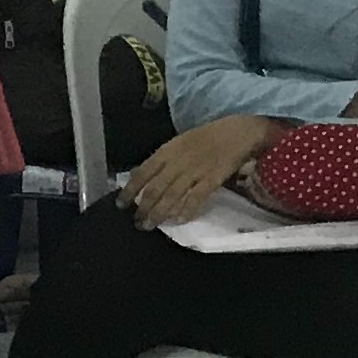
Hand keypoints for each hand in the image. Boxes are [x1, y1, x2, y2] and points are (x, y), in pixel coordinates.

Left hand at [126, 115, 282, 227]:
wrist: (237, 132)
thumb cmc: (205, 137)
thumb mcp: (177, 144)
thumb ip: (160, 160)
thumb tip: (138, 175)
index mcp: (166, 152)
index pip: (142, 173)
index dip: (130, 190)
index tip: (121, 204)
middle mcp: (177, 163)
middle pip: (155, 189)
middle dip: (143, 208)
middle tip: (137, 222)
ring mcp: (195, 171)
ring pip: (171, 196)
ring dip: (159, 213)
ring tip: (150, 225)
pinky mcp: (212, 179)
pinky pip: (196, 197)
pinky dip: (186, 209)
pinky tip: (179, 220)